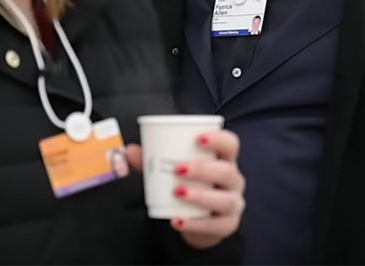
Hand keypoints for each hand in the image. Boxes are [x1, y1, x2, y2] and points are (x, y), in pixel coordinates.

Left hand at [125, 130, 245, 249]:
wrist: (199, 222)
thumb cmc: (190, 187)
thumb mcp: (174, 172)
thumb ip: (153, 161)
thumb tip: (130, 150)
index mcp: (223, 160)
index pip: (230, 144)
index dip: (219, 139)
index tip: (198, 139)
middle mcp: (233, 180)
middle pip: (226, 171)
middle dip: (203, 169)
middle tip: (178, 168)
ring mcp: (233, 204)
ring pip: (224, 199)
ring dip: (200, 196)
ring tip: (177, 192)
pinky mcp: (227, 225)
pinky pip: (215, 225)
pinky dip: (194, 224)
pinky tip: (176, 220)